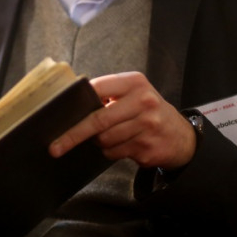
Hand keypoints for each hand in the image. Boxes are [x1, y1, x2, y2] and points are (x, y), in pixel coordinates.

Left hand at [49, 71, 195, 169]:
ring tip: (109, 136)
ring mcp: (147, 126)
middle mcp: (143, 102)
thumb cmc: (148, 111)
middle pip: (98, 120)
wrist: (181, 136)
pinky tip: (123, 145)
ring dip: (99, 142)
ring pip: (104, 139)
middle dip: (73, 135)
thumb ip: (108, 94)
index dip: (77, 102)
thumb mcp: (133, 93)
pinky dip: (111, 152)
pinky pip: (114, 153)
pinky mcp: (146, 148)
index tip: (58, 114)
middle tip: (55, 147)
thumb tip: (73, 106)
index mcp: (135, 83)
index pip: (97, 89)